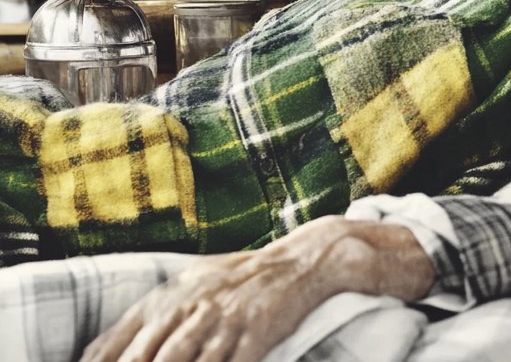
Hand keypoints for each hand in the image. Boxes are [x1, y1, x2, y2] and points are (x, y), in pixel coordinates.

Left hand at [81, 216, 434, 361]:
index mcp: (169, 297)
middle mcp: (191, 307)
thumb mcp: (194, 283)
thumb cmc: (244, 277)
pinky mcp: (256, 332)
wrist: (304, 260)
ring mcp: (224, 320)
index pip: (116, 343)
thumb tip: (104, 351)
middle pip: (148, 358)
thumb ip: (155, 314)